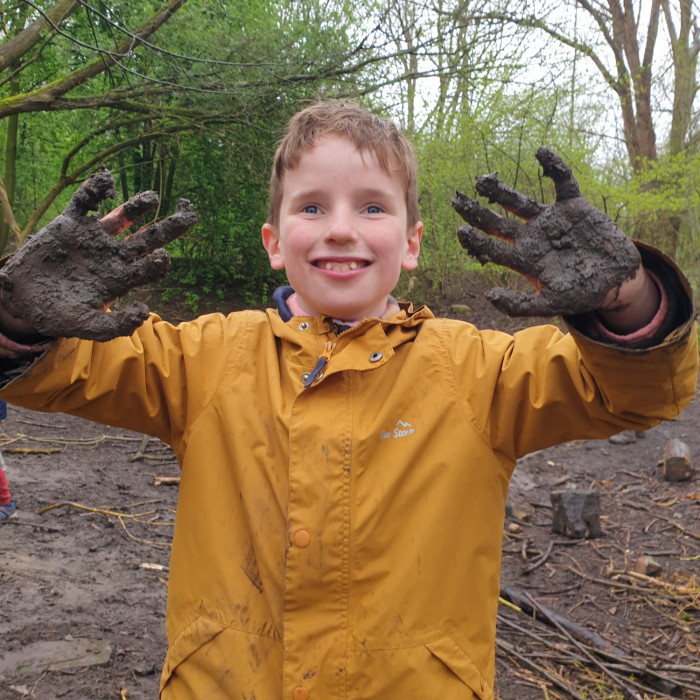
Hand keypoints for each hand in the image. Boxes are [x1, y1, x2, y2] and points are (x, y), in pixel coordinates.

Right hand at [0, 166, 196, 341]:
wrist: (22, 298)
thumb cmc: (59, 315)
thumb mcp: (88, 326)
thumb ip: (116, 325)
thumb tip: (145, 311)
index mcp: (121, 277)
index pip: (151, 266)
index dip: (161, 261)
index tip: (162, 258)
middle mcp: (113, 255)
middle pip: (149, 238)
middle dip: (171, 226)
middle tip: (190, 212)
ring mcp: (93, 237)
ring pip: (123, 216)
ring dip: (139, 205)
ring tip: (154, 198)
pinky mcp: (69, 223)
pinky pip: (85, 201)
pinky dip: (95, 188)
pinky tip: (107, 182)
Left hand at [452, 147, 640, 316]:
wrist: (616, 279)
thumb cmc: (581, 294)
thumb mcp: (549, 304)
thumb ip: (519, 304)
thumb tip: (488, 296)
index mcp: (523, 259)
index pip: (492, 248)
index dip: (476, 240)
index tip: (460, 231)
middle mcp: (531, 237)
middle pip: (497, 222)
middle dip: (477, 213)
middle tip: (457, 201)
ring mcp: (550, 220)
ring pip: (519, 202)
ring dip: (500, 192)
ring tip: (482, 181)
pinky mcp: (573, 206)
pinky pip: (562, 181)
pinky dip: (554, 166)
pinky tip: (541, 152)